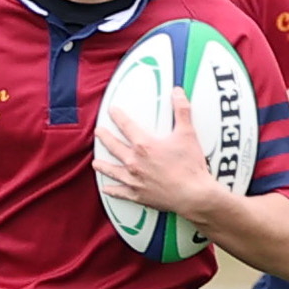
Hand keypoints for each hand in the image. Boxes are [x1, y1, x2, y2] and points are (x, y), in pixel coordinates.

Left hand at [96, 91, 219, 218]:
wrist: (193, 195)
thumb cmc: (190, 166)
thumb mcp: (187, 134)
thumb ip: (182, 111)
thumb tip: (178, 92)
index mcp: (144, 145)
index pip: (126, 126)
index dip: (118, 116)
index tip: (112, 111)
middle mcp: (134, 162)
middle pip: (114, 146)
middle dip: (105, 138)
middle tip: (98, 132)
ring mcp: (134, 180)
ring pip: (113, 170)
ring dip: (103, 166)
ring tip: (96, 163)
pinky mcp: (138, 195)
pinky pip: (121, 192)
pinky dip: (113, 191)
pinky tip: (107, 189)